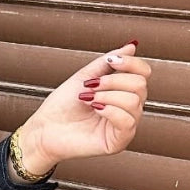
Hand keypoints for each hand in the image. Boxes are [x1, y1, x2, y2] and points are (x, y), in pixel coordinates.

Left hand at [15, 40, 150, 176]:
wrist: (45, 128)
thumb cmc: (62, 105)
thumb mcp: (86, 76)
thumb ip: (108, 62)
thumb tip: (131, 46)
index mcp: (122, 92)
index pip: (143, 73)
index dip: (131, 63)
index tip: (111, 61)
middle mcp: (127, 109)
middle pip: (140, 85)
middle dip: (113, 81)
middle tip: (91, 86)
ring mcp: (124, 126)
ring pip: (134, 102)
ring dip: (108, 95)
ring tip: (89, 99)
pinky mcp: (118, 142)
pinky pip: (127, 122)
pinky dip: (111, 111)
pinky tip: (96, 109)